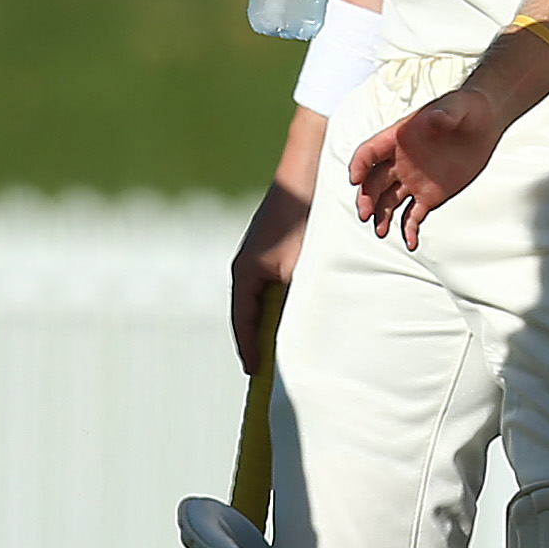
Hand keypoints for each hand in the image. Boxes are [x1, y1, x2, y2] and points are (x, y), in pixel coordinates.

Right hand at [230, 177, 310, 374]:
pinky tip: (293, 311)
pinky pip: (271, 286)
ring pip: (260, 300)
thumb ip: (294, 300)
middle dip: (256, 340)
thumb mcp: (300, 267)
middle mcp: (246, 267)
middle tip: (265, 368)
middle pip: (248, 313)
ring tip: (278, 346)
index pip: (242, 321)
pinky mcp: (272, 249)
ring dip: (268, 322)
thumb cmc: (302, 220)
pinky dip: (278, 304)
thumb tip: (297, 332)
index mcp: (244, 274)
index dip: (248, 348)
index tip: (255, 372)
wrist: (305, 175)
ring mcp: (258, 257)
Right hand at [347, 87, 505, 250]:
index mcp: (398, 139)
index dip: (360, 165)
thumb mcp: (457, 107)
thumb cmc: (466, 108)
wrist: (484, 123)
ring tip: (381, 232)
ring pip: (388, 202)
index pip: (370, 153)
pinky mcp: (430, 196)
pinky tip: (410, 243)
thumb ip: (445, 114)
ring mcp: (413, 181)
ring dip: (381, 217)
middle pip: (374, 182)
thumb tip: (437, 118)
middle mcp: (400, 162)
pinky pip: (414, 216)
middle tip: (366, 214)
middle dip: (367, 198)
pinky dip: (409, 230)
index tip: (355, 179)